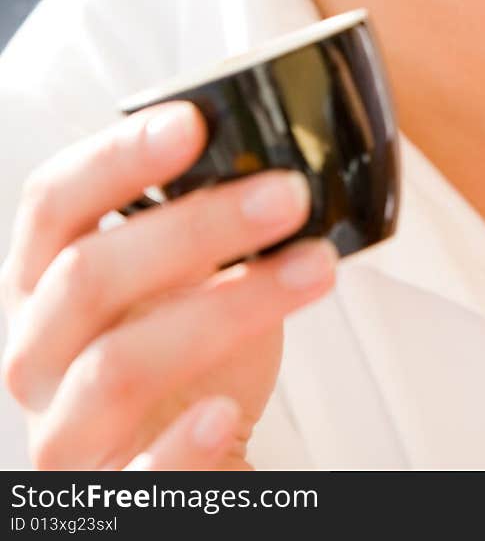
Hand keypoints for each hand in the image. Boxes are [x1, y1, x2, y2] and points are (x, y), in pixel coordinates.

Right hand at [0, 101, 336, 468]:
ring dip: (223, 311)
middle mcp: (38, 349)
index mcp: (46, 278)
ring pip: (116, 367)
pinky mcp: (105, 497)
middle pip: (87, 276)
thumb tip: (282, 166)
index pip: (54, 201)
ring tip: (311, 271)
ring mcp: (63, 430)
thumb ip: (210, 228)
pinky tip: (226, 410)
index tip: (193, 121)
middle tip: (288, 193)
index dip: (115, 157)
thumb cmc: (183, 354)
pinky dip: (179, 447)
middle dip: (194, 227)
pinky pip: (132, 479)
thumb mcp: (190, 278)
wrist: (180, 460)